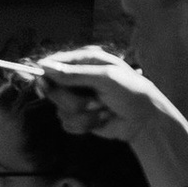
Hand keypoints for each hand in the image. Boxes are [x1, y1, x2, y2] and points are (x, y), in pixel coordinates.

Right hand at [35, 48, 187, 159]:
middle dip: (72, 100)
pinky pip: (67, 124)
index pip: (54, 63)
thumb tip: (45, 67)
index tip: (41, 83)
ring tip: (103, 110)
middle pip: (52, 90)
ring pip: (60, 109)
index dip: (44, 74)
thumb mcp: (105, 78)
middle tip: (93, 102)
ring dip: (83, 114)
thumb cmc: (131, 92)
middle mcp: (78, 79)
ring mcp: (78, 99)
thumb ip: (74, 74)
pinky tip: (102, 120)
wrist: (146, 121)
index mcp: (85, 61)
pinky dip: (85, 125)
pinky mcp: (80, 117)